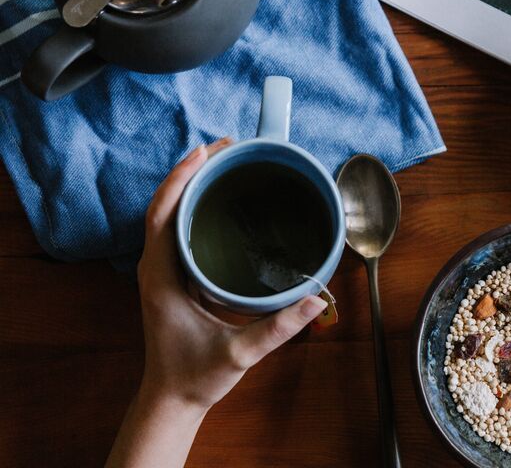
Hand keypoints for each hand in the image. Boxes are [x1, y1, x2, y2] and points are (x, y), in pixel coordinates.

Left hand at [136, 138, 326, 411]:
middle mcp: (157, 267)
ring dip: (193, 184)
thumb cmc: (196, 376)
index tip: (206, 151)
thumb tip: (317, 300)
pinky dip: (196, 205)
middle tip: (228, 146)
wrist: (172, 399)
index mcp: (162, 277)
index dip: (181, 178)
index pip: (162, 214)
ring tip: (226, 161)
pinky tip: (221, 199)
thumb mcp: (240, 353)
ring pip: (170, 214)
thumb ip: (278, 328)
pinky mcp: (174, 276)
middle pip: (166, 204)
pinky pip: (179, 229)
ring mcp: (163, 270)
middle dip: (193, 170)